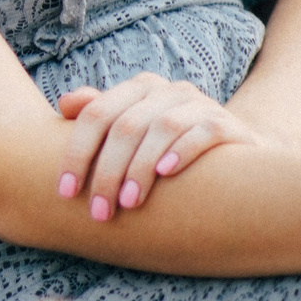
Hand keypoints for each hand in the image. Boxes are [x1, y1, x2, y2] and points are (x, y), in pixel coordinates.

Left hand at [56, 74, 270, 219]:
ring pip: (161, 129)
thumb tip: (65, 104)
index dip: (76, 153)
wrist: (235, 160)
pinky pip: (202, 133)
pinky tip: (165, 174)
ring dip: (140, 168)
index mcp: (138, 89)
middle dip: (107, 172)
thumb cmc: (168, 148)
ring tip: (127, 203)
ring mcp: (199, 104)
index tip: (66, 193)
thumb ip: (100, 116)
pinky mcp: (225, 124)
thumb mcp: (134, 131)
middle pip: (125, 126)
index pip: (96, 114)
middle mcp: (167, 91)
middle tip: (99, 211)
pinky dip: (181, 151)